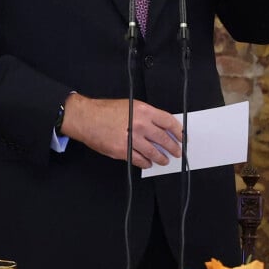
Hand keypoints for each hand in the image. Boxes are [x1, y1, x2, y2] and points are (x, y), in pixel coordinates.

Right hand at [62, 93, 182, 168]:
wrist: (86, 118)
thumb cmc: (105, 110)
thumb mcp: (129, 106)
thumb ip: (145, 115)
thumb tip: (159, 126)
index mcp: (143, 110)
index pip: (168, 121)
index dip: (178, 131)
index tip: (182, 136)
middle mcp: (140, 124)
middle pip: (163, 138)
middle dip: (173, 147)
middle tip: (177, 152)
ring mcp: (132, 139)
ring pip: (153, 152)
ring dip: (161, 158)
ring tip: (164, 160)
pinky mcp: (123, 151)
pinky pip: (140, 160)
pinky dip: (145, 163)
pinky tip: (148, 163)